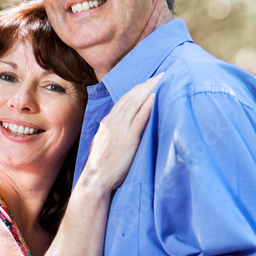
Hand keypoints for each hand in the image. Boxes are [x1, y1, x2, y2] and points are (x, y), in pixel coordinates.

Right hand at [81, 75, 159, 192]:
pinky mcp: (128, 140)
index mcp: (107, 123)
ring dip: (148, 90)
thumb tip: (120, 130)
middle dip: (145, 85)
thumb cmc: (101, 166)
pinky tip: (155, 97)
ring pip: (135, 104)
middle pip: (130, 98)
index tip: (147, 83)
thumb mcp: (103, 144)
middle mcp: (112, 123)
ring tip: (160, 81)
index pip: (123, 101)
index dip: (136, 90)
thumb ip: (111, 133)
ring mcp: (120, 130)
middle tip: (159, 76)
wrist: (95, 179)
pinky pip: (139, 119)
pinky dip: (147, 106)